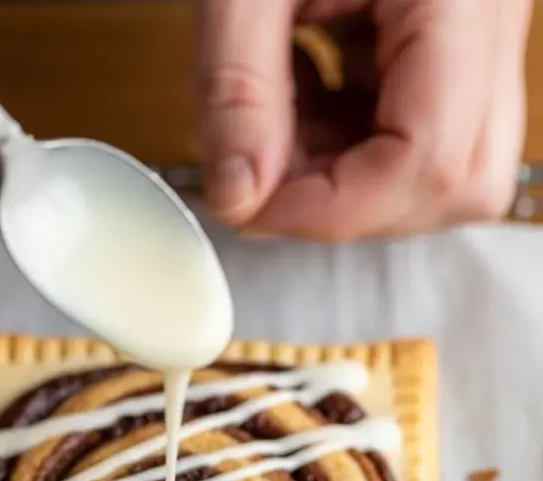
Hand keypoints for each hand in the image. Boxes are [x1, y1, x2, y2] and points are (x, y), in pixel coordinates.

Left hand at [193, 0, 530, 239]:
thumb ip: (235, 90)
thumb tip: (238, 196)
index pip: (430, 159)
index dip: (333, 208)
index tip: (252, 203)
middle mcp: (499, 13)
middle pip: (461, 182)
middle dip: (351, 202)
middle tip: (269, 167)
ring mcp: (491, 30)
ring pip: (452, 171)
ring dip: (353, 177)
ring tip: (284, 115)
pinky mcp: (463, 41)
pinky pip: (428, 134)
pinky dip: (355, 143)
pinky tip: (307, 91)